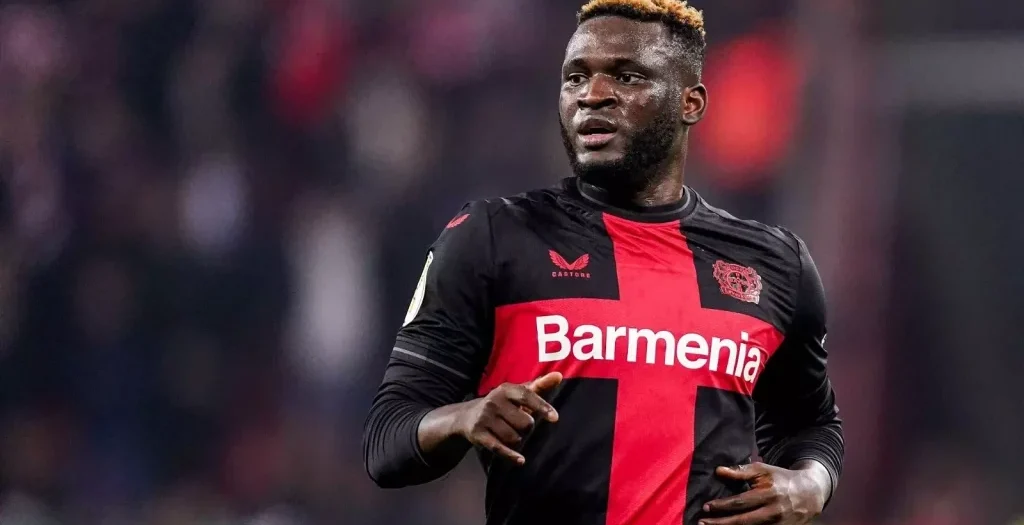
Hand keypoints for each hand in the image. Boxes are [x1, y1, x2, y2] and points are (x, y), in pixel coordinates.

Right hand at [451, 372, 562, 464]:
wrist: (467, 416)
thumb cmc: (502, 404)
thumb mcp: (517, 393)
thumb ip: (539, 385)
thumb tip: (559, 376)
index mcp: (505, 389)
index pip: (527, 396)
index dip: (542, 407)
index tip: (555, 418)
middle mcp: (494, 402)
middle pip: (525, 423)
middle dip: (527, 428)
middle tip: (519, 425)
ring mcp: (485, 418)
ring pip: (514, 438)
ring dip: (517, 440)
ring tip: (511, 433)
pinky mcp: (478, 434)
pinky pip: (499, 448)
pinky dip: (511, 456)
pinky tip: (521, 460)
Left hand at [700, 461, 829, 524]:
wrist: (810, 494)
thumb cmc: (781, 479)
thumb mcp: (763, 470)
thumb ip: (741, 471)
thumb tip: (718, 471)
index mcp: (768, 494)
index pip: (740, 502)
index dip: (722, 506)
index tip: (706, 507)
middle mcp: (773, 512)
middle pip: (742, 521)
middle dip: (721, 524)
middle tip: (701, 523)